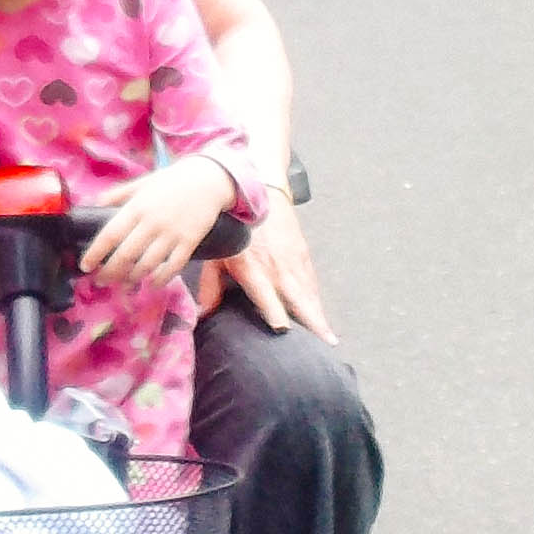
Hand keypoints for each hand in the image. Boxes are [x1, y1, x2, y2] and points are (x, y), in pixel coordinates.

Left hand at [81, 155, 234, 289]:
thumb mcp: (141, 183)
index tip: (85, 266)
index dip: (95, 253)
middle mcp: (152, 222)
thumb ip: (118, 194)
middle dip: (110, 273)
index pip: (109, 234)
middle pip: (126, 255)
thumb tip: (95, 204)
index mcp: (136, 207)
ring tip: (124, 284)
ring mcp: (172, 234)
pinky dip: (161, 279)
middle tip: (102, 281)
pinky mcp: (189, 242)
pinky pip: (173, 266)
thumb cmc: (171, 181)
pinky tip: (152, 284)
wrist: (207, 180)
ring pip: (148, 264)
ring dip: (133, 278)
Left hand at [209, 195, 337, 341]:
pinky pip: (311, 281)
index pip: (266, 295)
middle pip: (298, 298)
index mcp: (253, 269)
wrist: (261, 191)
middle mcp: (276, 268)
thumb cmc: (234, 227)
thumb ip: (211, 285)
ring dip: (319, 315)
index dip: (274, 312)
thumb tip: (204, 313)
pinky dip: (316, 298)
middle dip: (312, 321)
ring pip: (309, 293)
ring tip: (328, 339)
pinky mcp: (302, 254)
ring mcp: (293, 261)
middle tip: (325, 342)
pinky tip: (321, 314)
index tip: (283, 329)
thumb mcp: (216, 253)